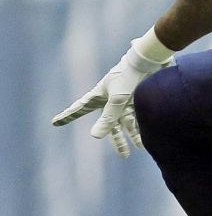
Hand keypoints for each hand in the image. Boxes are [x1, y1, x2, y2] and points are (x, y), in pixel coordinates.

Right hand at [52, 41, 171, 157]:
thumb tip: (94, 136)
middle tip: (123, 154)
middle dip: (116, 139)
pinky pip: (138, 117)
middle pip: (111, 122)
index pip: (80, 108)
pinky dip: (141, 128)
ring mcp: (127, 99)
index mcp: (100, 94)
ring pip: (127, 122)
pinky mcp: (140, 98)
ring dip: (131, 136)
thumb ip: (108, 118)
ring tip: (134, 151)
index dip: (68, 115)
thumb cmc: (131, 76)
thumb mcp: (118, 99)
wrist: (152, 61)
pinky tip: (146, 139)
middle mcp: (112, 98)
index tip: (55, 122)